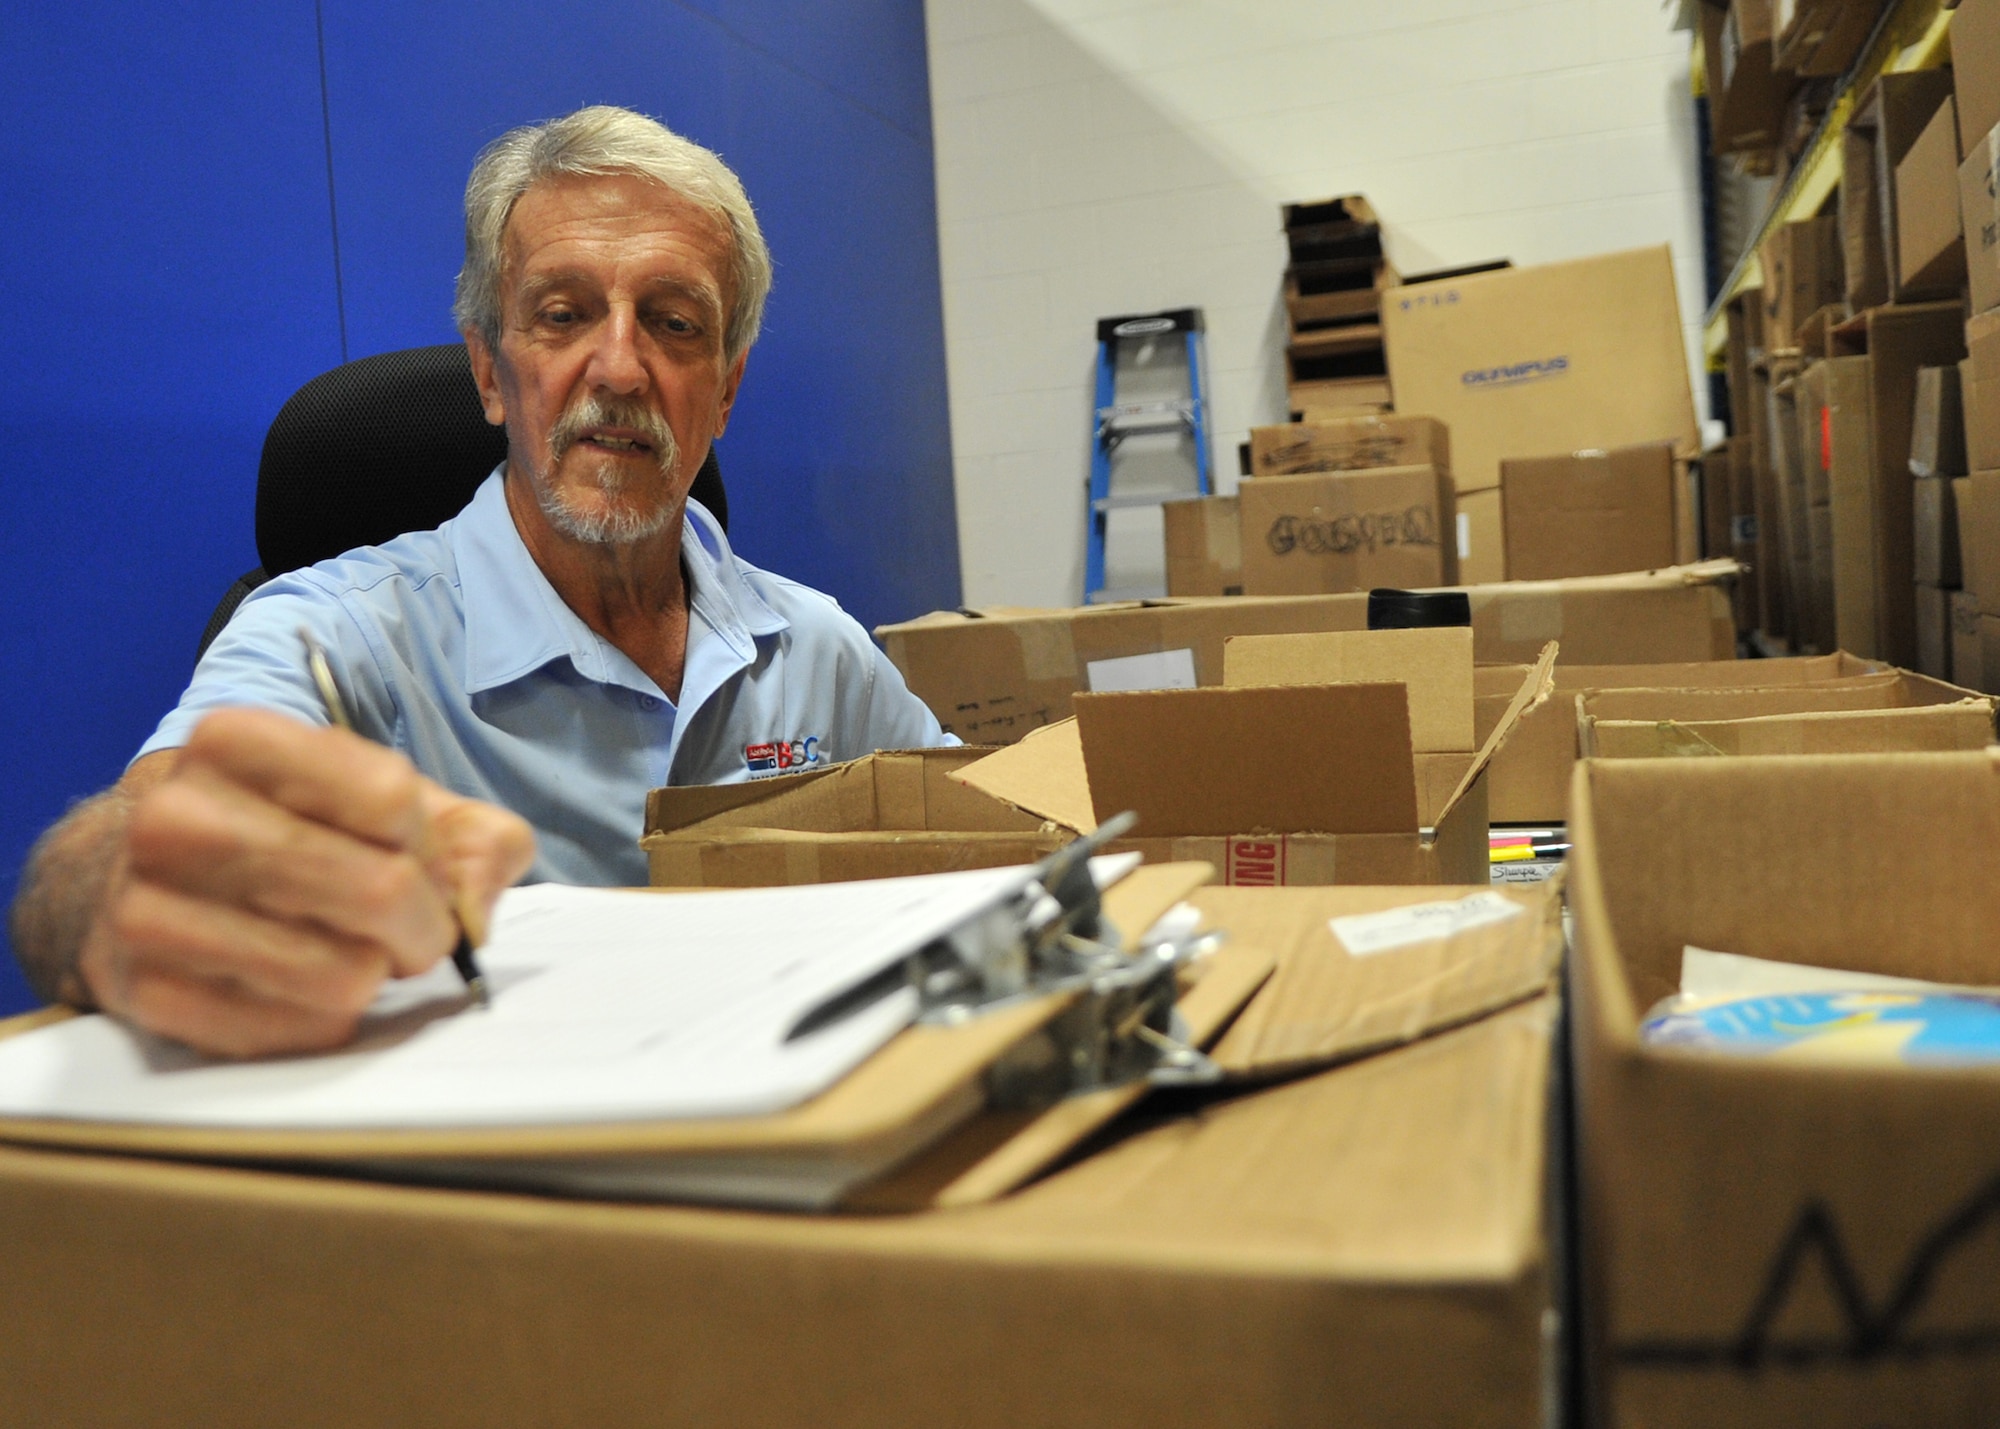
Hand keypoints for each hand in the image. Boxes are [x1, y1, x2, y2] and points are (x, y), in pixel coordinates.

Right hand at [78, 708, 535, 1056]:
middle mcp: (177, 820)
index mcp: (236, 743)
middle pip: (380, 889)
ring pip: (344, 973)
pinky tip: (306, 988)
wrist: (146, 880)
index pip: (390, 797)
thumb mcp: (383, 801)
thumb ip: (471, 836)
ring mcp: (150, 910)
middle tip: (414, 930)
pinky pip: (300, 1030)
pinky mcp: (152, 995)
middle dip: (423, 923)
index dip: (428, 844)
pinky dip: (329, 1018)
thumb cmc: (289, 830)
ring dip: (375, 973)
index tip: (416, 859)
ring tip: (354, 953)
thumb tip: (473, 912)